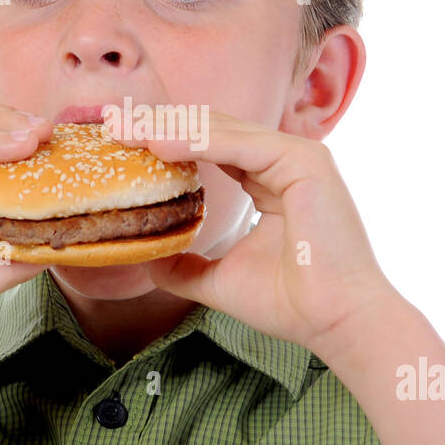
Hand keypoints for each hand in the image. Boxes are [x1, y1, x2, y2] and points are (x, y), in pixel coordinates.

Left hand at [108, 109, 400, 356]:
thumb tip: (151, 261)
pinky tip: (158, 144)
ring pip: (220, 129)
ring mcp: (297, 155)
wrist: (336, 322)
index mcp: (270, 178)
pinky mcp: (304, 161)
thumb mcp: (222, 279)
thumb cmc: (292, 303)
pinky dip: (196, 141)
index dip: (163, 140)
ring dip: (168, 127)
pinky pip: (239, 144)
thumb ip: (188, 266)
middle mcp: (284, 159)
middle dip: (157, 123)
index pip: (208, 146)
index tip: (118, 141)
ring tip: (123, 130)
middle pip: (210, 128)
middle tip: (108, 121)